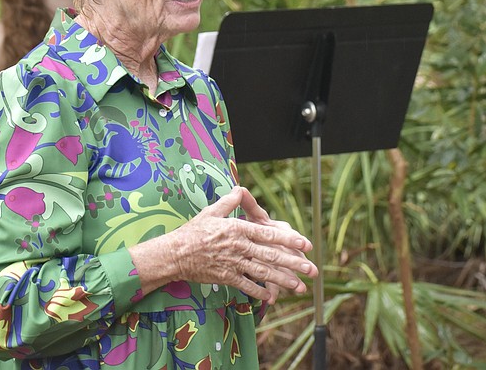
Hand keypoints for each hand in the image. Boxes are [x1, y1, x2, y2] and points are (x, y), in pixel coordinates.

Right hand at [168, 186, 316, 303]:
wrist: (175, 253)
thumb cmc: (193, 231)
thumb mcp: (211, 211)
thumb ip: (229, 201)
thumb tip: (240, 189)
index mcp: (238, 229)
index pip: (269, 234)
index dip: (289, 239)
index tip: (306, 243)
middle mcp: (239, 246)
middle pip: (271, 255)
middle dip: (293, 263)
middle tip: (310, 269)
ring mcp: (233, 263)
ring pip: (262, 272)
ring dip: (282, 280)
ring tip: (298, 286)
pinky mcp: (226, 277)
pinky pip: (246, 285)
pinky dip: (259, 292)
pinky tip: (272, 296)